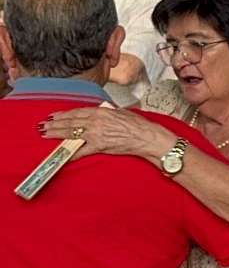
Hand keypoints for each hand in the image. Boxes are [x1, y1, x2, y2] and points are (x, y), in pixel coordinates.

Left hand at [41, 107, 176, 161]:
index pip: (77, 112)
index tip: (54, 116)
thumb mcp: (120, 112)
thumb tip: (98, 114)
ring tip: (46, 134)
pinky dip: (71, 154)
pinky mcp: (99, 146)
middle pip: (70, 122)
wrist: (147, 137)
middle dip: (55, 124)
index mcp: (100, 112)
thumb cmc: (139, 125)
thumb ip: (106, 113)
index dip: (64, 114)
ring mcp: (95, 134)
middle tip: (43, 125)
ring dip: (57, 134)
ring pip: (71, 133)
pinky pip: (81, 151)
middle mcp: (95, 122)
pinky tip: (62, 155)